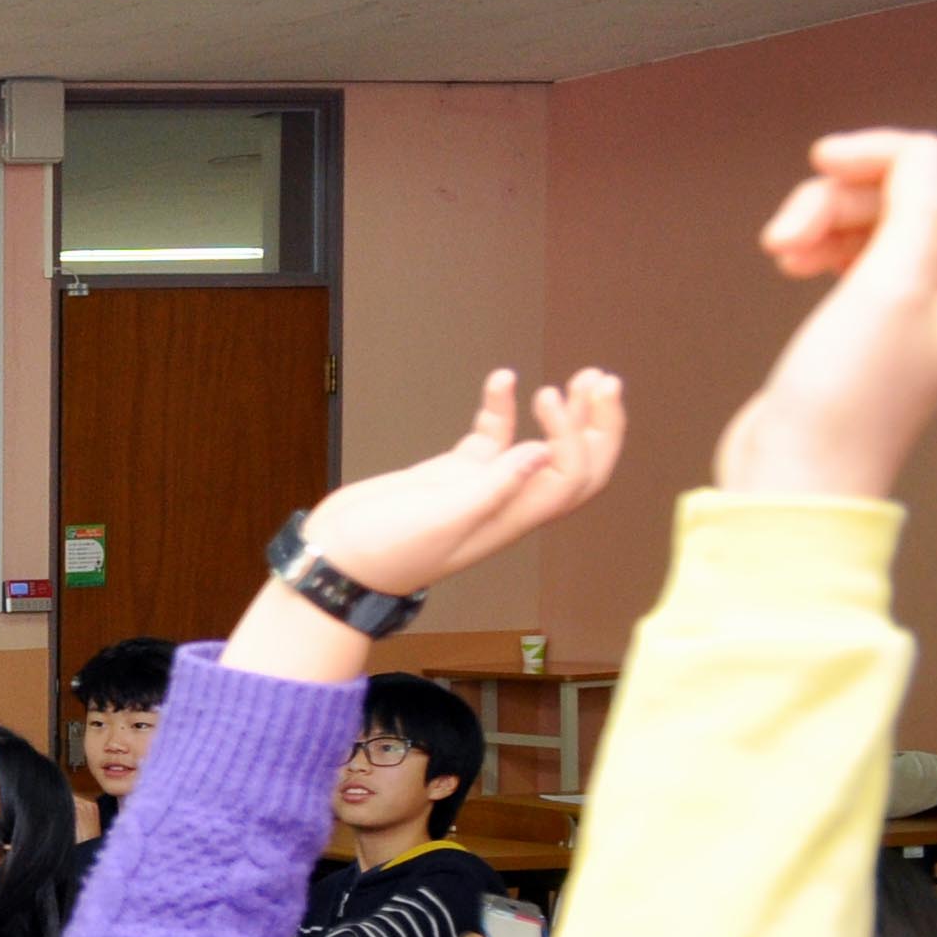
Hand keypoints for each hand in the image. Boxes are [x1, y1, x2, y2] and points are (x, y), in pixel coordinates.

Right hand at [297, 368, 626, 596]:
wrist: (336, 560)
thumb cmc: (383, 550)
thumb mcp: (441, 518)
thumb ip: (492, 486)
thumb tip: (543, 451)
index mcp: (512, 518)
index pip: (571, 474)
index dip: (572, 433)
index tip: (546, 397)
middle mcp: (507, 502)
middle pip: (575, 465)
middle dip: (597, 423)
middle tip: (601, 379)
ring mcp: (482, 487)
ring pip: (542, 448)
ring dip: (565, 414)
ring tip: (579, 377)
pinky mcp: (454, 475)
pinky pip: (492, 437)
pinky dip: (501, 408)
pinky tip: (500, 379)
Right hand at [720, 131, 936, 499]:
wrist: (798, 477)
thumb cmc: (846, 398)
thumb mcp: (891, 285)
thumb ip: (919, 203)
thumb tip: (916, 156)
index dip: (888, 155)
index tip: (825, 157)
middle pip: (908, 194)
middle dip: (842, 197)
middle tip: (786, 231)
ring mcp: (914, 303)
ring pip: (875, 219)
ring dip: (822, 221)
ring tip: (780, 252)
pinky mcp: (873, 319)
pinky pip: (856, 251)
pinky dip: (821, 244)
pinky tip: (792, 261)